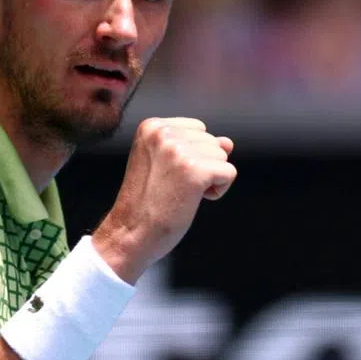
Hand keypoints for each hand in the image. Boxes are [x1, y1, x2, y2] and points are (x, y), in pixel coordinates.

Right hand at [92, 118, 236, 283]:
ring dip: (209, 179)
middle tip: (172, 187)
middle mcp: (164, 133)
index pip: (198, 130)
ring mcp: (179, 151)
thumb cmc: (147, 203)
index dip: (192, 156)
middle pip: (212, 142)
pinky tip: (193, 200)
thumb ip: (194, 146)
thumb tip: (228, 143)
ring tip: (180, 193)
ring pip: (222, 156)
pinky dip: (218, 191)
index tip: (167, 175)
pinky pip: (229, 173)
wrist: (130, 233)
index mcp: (152, 126)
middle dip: (201, 167)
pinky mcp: (195, 170)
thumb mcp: (164, 163)